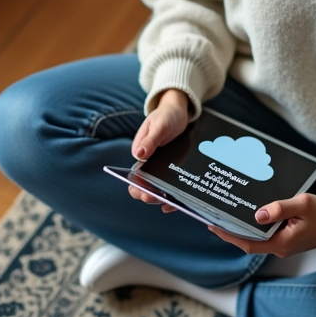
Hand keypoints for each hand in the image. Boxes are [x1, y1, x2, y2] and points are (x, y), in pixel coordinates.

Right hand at [128, 89, 190, 211]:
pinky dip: (175, 194)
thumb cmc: (166, 116)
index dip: (137, 188)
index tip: (144, 194)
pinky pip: (173, 183)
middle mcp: (149, 164)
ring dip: (164, 198)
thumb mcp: (159, 125)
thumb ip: (150, 140)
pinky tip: (180, 202)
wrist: (180, 112)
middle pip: (146, 185)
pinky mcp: (173, 169)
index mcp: (140, 153)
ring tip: (171, 205)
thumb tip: (139, 154)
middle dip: (150, 195)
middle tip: (158, 200)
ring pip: (160, 187)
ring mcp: (161, 167)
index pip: (135, 176)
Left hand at [209, 194, 315, 257]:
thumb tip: (258, 214)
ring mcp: (284, 245)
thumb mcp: (302, 205)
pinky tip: (249, 215)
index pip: (248, 243)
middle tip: (214, 218)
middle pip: (248, 243)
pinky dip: (254, 227)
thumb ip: (280, 208)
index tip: (213, 225)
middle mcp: (280, 248)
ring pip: (256, 240)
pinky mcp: (287, 240)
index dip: (229, 236)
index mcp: (282, 243)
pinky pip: (266, 236)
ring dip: (242, 230)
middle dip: (231, 232)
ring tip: (227, 215)